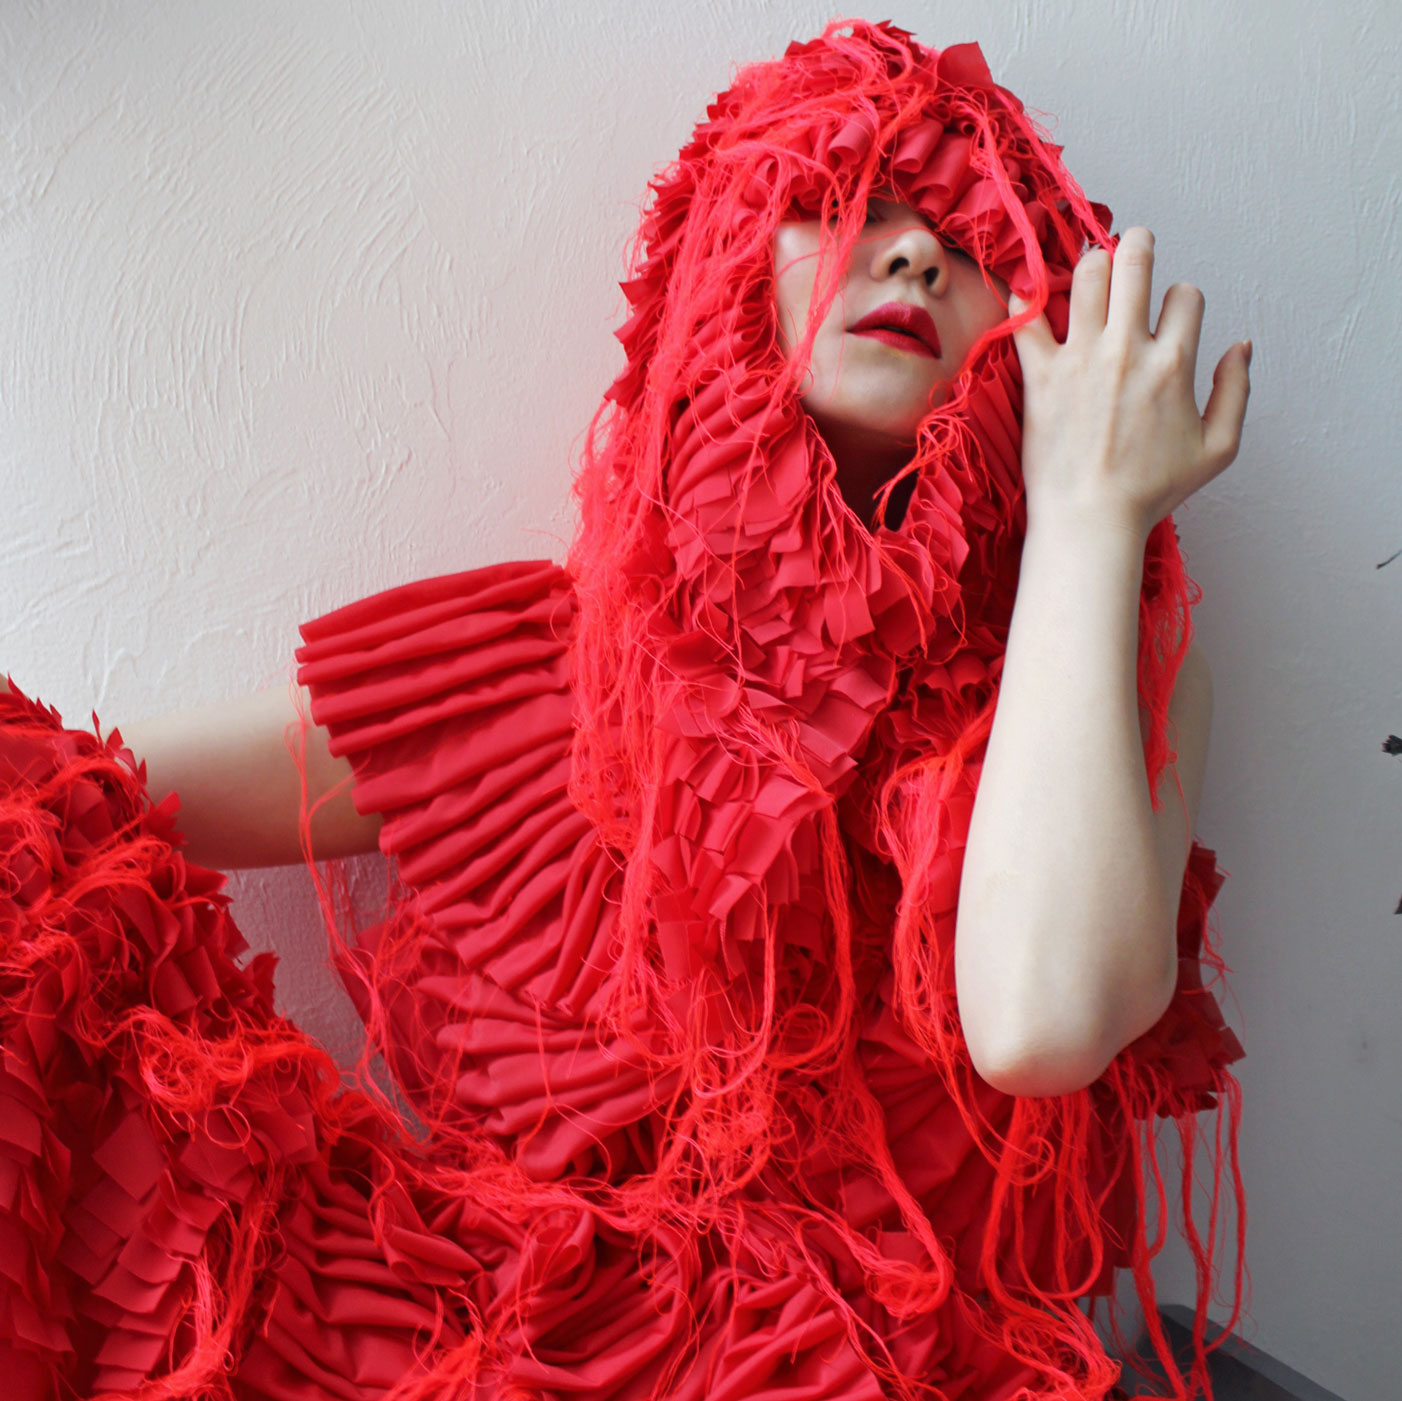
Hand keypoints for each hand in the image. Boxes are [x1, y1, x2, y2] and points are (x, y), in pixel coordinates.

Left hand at [1007, 227, 1251, 539]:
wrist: (1089, 519)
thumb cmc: (1149, 492)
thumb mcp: (1217, 449)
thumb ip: (1237, 391)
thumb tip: (1242, 345)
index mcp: (1174, 364)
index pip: (1185, 295)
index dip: (1181, 299)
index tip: (1168, 315)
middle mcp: (1128, 351)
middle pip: (1135, 262)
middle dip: (1137, 243)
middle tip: (1132, 245)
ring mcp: (1081, 358)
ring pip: (1086, 274)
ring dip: (1089, 263)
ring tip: (1087, 271)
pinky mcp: (1041, 374)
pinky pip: (1026, 317)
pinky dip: (1025, 296)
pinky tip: (1029, 294)